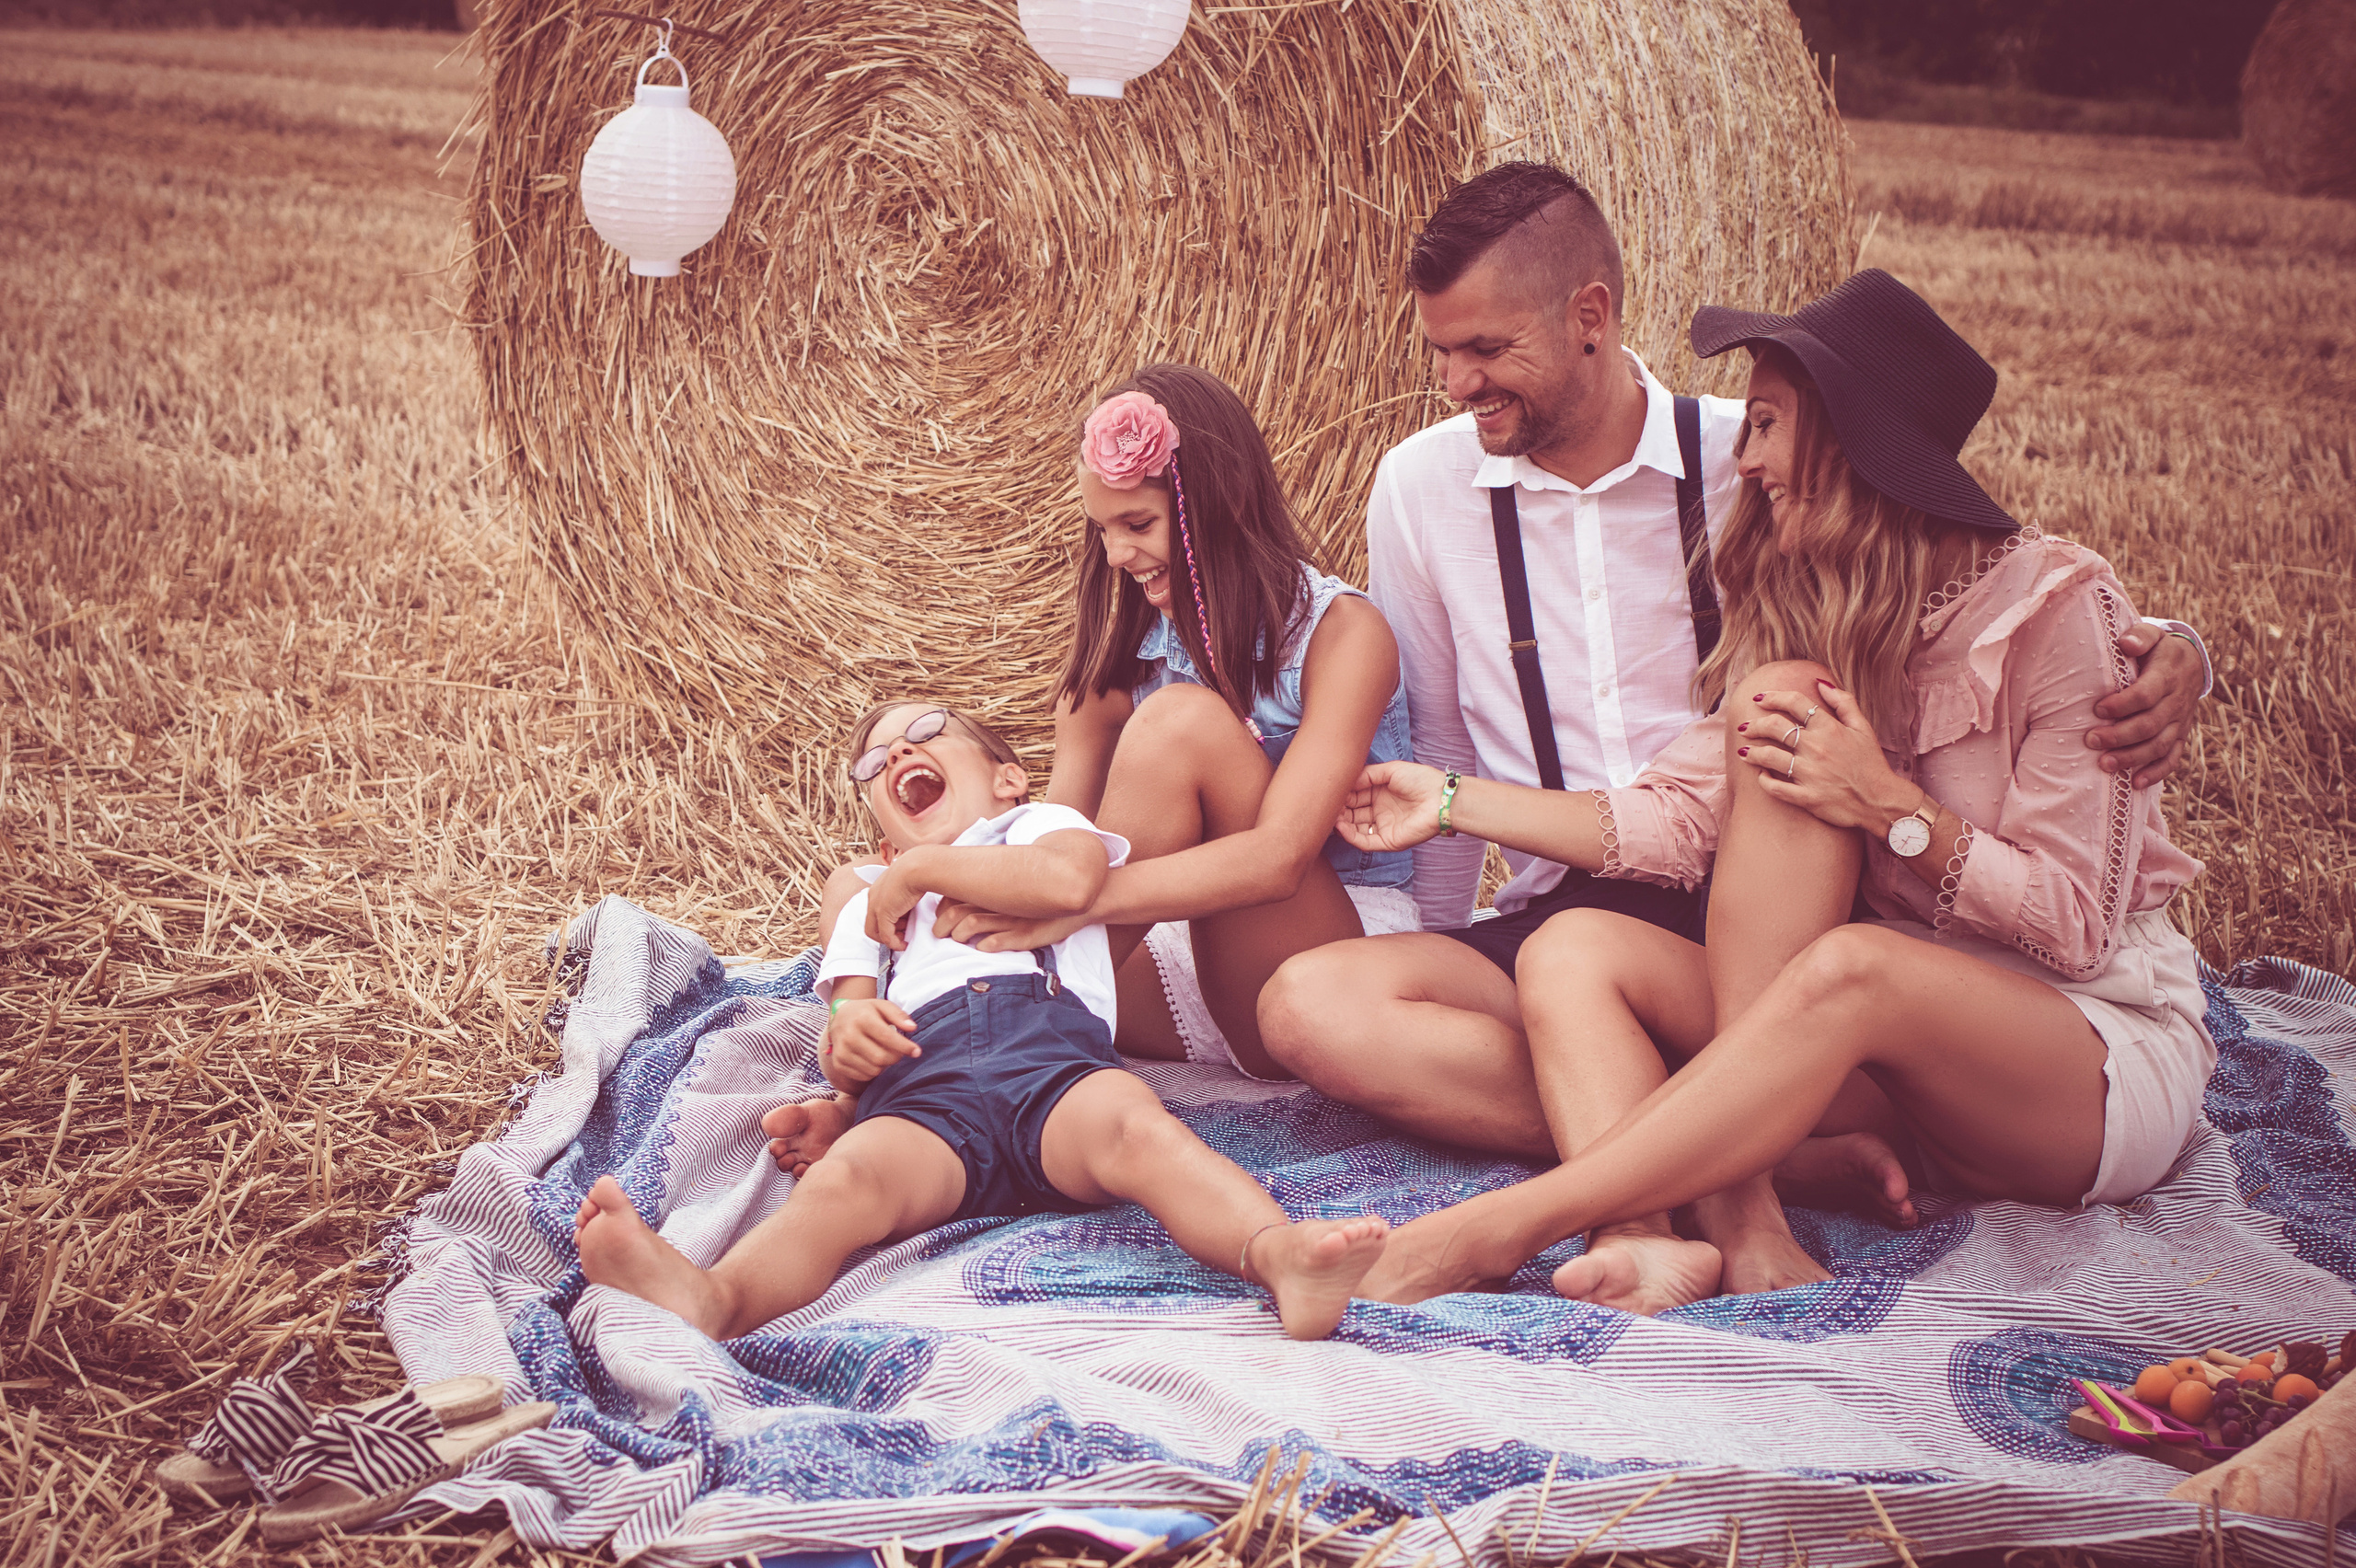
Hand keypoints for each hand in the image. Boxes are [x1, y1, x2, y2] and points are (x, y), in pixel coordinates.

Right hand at [823, 997, 918, 1085]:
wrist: (839, 1019)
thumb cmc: (866, 1012)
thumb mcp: (882, 1006)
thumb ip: (898, 1015)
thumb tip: (912, 1028)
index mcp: (861, 1019)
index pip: (887, 1037)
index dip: (905, 1047)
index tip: (917, 1051)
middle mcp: (849, 1036)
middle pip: (881, 1058)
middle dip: (896, 1057)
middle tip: (900, 1052)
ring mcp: (842, 1052)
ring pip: (874, 1070)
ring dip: (885, 1065)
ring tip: (884, 1052)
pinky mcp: (839, 1064)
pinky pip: (864, 1076)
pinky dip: (874, 1070)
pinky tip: (873, 1058)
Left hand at [864, 858, 922, 950]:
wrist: (918, 867)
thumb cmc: (919, 871)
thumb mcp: (908, 882)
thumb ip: (905, 893)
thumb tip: (912, 900)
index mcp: (878, 888)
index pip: (875, 912)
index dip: (888, 922)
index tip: (903, 925)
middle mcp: (873, 897)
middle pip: (872, 923)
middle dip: (887, 933)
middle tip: (903, 935)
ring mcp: (876, 906)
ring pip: (875, 932)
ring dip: (890, 939)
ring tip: (904, 940)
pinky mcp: (883, 914)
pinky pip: (885, 936)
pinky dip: (894, 944)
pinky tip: (904, 944)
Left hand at [930, 899, 1091, 953]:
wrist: (1076, 903)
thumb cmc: (1037, 901)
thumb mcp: (1010, 895)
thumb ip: (986, 898)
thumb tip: (958, 908)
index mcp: (992, 890)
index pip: (952, 896)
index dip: (940, 910)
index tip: (941, 919)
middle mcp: (998, 902)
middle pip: (955, 911)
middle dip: (942, 926)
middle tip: (941, 934)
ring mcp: (1010, 918)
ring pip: (970, 924)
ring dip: (959, 935)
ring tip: (960, 940)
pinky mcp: (1024, 935)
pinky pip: (995, 942)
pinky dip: (984, 945)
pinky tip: (983, 947)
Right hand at [1334, 761, 1449, 852]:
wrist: (1440, 797)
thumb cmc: (1420, 780)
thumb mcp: (1391, 770)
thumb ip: (1367, 774)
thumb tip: (1346, 782)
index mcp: (1379, 793)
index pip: (1354, 796)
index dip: (1342, 794)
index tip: (1330, 790)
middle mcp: (1379, 810)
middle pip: (1351, 812)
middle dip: (1338, 809)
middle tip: (1326, 805)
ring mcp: (1383, 826)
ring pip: (1354, 828)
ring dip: (1341, 823)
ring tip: (1331, 816)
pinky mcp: (1387, 841)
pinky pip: (1365, 842)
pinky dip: (1351, 836)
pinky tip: (1341, 826)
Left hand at [1736, 682, 1906, 830]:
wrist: (1880, 801)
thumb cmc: (1870, 763)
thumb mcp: (1863, 728)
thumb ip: (1844, 702)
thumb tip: (1820, 683)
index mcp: (1830, 728)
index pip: (1794, 702)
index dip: (1772, 697)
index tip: (1758, 699)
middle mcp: (1817, 748)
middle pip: (1775, 727)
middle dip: (1754, 725)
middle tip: (1745, 727)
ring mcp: (1811, 773)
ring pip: (1769, 757)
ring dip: (1751, 753)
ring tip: (1743, 752)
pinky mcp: (1807, 797)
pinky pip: (1775, 788)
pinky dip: (1764, 781)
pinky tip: (1761, 776)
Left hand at [2090, 622, 2200, 787]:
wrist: (2190, 663)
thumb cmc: (2159, 649)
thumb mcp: (2152, 636)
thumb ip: (2139, 636)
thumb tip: (2126, 644)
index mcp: (2168, 676)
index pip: (2146, 694)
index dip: (2122, 704)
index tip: (2097, 708)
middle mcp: (2176, 701)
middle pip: (2150, 724)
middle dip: (2120, 736)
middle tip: (2090, 741)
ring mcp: (2180, 721)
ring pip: (2159, 745)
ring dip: (2132, 757)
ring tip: (2104, 765)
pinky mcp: (2180, 735)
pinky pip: (2172, 758)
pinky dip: (2156, 772)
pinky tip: (2135, 783)